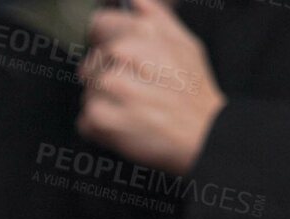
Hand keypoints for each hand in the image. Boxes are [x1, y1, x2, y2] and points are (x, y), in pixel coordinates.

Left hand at [77, 0, 224, 175]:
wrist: (205, 134)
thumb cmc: (194, 91)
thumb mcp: (186, 44)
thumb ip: (157, 18)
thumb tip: (135, 1)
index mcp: (140, 32)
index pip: (98, 25)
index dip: (106, 42)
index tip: (118, 59)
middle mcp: (122, 54)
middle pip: (91, 63)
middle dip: (106, 77)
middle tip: (136, 92)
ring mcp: (108, 85)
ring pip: (88, 92)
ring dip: (105, 104)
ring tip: (135, 109)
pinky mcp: (100, 116)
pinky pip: (85, 120)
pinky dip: (101, 128)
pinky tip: (127, 125)